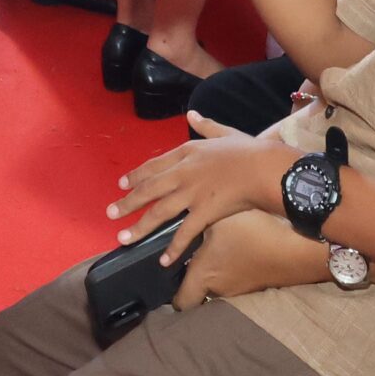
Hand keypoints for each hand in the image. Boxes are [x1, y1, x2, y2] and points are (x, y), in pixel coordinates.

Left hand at [110, 115, 296, 259]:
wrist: (264, 168)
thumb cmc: (249, 150)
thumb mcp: (225, 132)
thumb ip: (205, 126)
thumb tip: (191, 115)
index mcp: (187, 153)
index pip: (154, 165)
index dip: (136, 175)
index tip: (122, 184)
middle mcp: (183, 173)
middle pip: (149, 189)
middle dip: (127, 202)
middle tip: (110, 213)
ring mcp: (191, 194)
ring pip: (158, 212)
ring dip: (139, 227)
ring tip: (123, 238)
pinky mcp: (204, 212)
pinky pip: (184, 233)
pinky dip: (173, 248)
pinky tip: (163, 260)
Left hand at [170, 209, 332, 310]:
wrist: (298, 249)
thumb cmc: (252, 232)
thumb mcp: (216, 219)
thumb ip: (194, 225)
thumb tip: (175, 224)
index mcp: (203, 276)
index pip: (180, 303)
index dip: (171, 296)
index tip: (167, 280)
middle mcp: (220, 289)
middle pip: (199, 291)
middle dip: (194, 278)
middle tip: (190, 256)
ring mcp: (241, 290)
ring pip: (219, 284)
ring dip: (216, 271)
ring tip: (216, 246)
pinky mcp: (258, 284)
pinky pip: (237, 278)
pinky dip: (234, 267)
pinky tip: (239, 247)